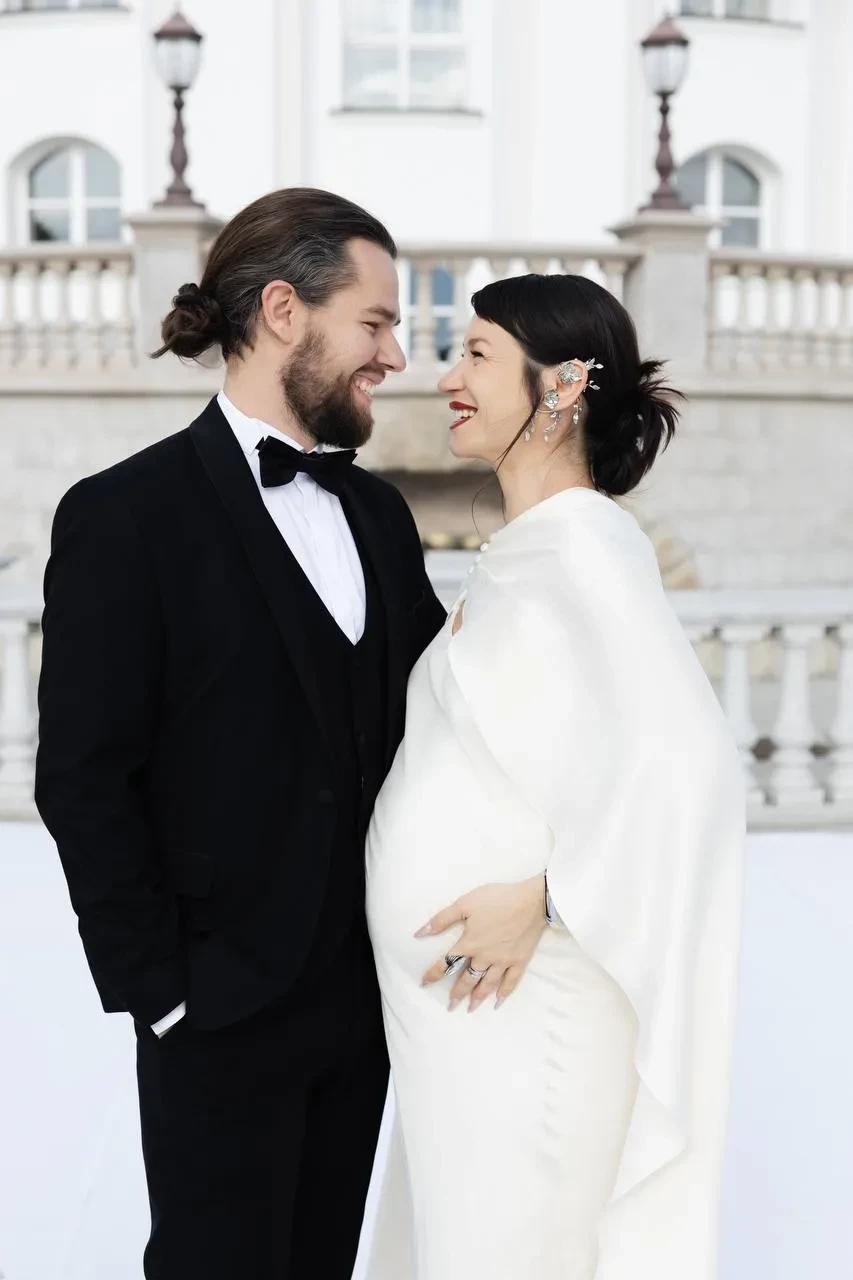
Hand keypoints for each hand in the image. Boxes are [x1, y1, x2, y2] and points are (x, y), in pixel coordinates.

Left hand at [417, 874, 546, 1011]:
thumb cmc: (497, 899)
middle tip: (450, 1006)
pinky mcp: (520, 961)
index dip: (434, 974)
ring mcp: (503, 962)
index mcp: (469, 943)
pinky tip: (498, 1001)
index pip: (447, 963)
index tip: (424, 984)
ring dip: (477, 997)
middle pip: (467, 979)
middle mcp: (484, 957)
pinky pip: (511, 982)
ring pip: (487, 984)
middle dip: (457, 993)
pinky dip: (504, 993)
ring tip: (470, 1008)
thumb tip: (419, 933)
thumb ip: (442, 919)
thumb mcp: (465, 903)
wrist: (531, 901)